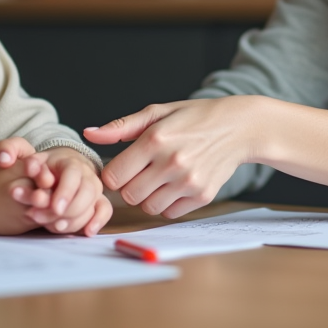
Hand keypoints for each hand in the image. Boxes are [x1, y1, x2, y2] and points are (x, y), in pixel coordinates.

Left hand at [16, 147, 112, 236]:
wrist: (52, 172)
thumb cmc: (36, 166)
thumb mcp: (20, 153)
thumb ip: (8, 149)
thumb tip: (3, 160)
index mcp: (68, 160)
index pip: (73, 173)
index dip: (65, 191)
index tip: (54, 207)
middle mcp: (85, 173)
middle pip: (87, 190)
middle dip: (70, 209)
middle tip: (50, 222)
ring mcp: (93, 188)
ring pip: (94, 203)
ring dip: (76, 218)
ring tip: (54, 227)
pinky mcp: (96, 201)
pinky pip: (103, 211)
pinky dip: (98, 221)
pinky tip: (86, 232)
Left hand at [84, 97, 261, 218]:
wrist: (238, 127)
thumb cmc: (194, 117)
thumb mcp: (157, 113)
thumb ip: (120, 127)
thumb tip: (89, 134)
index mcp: (155, 139)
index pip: (114, 176)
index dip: (115, 173)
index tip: (124, 166)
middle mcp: (171, 162)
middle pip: (129, 195)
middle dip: (131, 185)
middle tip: (144, 171)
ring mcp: (188, 182)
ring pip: (148, 208)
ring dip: (149, 196)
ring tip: (161, 177)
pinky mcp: (202, 196)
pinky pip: (170, 213)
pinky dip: (168, 203)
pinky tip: (176, 184)